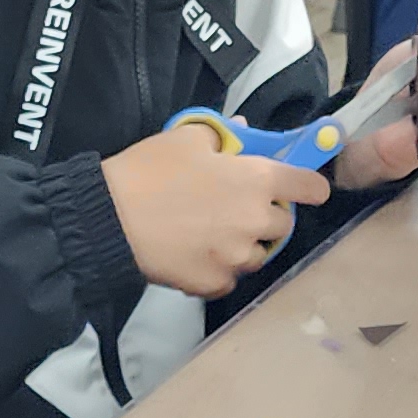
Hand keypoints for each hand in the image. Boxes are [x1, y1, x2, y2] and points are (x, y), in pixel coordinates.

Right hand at [103, 119, 328, 297]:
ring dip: (243, 245)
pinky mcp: (214, 284)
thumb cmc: (149, 172)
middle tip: (235, 207)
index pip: (310, 186)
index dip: (308, 185)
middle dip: (265, 215)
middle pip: (283, 224)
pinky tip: (195, 256)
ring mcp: (236, 258)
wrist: (108, 220)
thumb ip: (224, 134)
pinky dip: (218, 269)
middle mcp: (255, 221)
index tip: (300, 188)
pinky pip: (228, 278)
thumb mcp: (185, 137)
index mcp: (257, 180)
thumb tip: (243, 133)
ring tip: (211, 235)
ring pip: (256, 254)